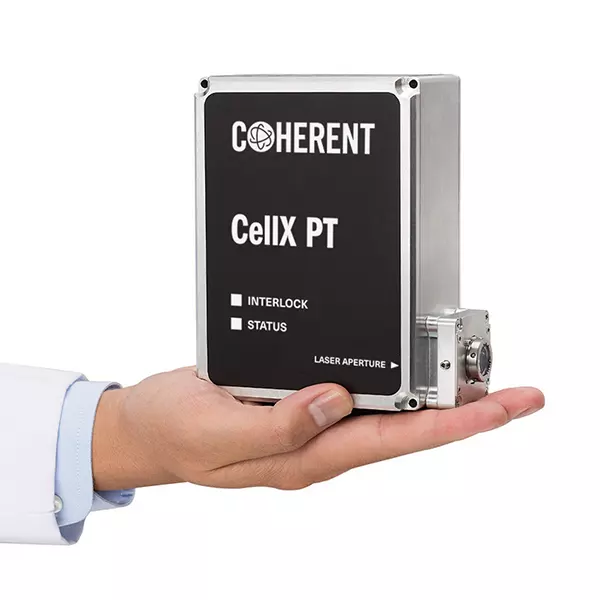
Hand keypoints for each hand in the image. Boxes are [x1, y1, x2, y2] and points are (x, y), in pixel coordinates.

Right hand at [92, 367, 543, 490]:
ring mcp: (310, 419)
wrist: (149, 425)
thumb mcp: (215, 434)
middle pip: (404, 426)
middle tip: (513, 390)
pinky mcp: (298, 396)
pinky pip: (354, 386)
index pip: (395, 439)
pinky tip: (405, 363)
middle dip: (462, 410)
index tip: (502, 407)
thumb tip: (334, 401)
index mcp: (303, 456)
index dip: (454, 423)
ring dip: (432, 393)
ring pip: (385, 407)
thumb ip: (277, 426)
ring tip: (477, 377)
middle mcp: (317, 440)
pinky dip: (389, 374)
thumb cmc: (176, 434)